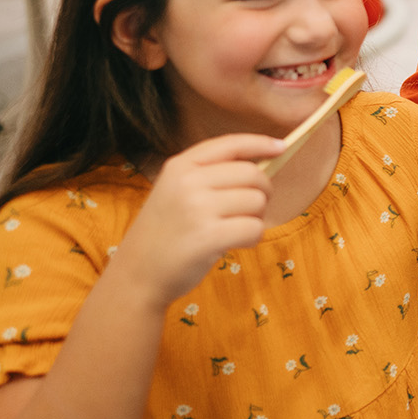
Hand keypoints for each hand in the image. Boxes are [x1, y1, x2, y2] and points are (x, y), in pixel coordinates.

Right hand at [111, 134, 283, 311]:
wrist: (136, 275)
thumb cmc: (164, 233)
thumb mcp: (174, 191)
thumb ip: (209, 175)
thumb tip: (262, 163)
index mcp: (180, 166)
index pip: (230, 144)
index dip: (260, 143)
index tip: (281, 146)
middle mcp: (188, 182)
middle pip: (252, 174)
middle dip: (263, 191)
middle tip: (251, 209)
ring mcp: (197, 209)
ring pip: (257, 201)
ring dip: (256, 218)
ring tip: (236, 229)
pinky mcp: (209, 237)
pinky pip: (254, 229)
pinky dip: (253, 238)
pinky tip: (236, 244)